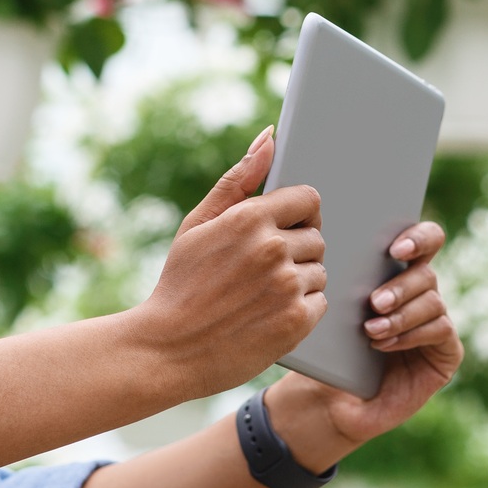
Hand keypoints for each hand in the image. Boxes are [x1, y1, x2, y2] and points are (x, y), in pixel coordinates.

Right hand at [132, 127, 326, 397]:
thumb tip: (270, 137)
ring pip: (319, 271)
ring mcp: (288, 286)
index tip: (282, 228)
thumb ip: (238, 180)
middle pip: (316, 237)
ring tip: (260, 295)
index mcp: (251, 218)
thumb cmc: (180, 284)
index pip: (308, 199)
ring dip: (299, 281)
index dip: (297, 214)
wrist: (167, 350)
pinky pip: (319, 303)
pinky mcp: (297, 321)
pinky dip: (300, 310)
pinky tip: (268, 315)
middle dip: (295, 250)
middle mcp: (274, 249)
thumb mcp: (198, 224)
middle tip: (259, 271)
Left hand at [264, 220, 459, 470]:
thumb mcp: (328, 311)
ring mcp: (436, 322)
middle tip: (374, 301)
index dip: (417, 237)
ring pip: (432, 300)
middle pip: (426, 271)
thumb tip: (338, 249)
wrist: (328, 400)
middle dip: (400, 284)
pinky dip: (411, 334)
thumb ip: (342, 279)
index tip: (394, 248)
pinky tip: (384, 343)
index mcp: (396, 272)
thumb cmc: (326, 349)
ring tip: (371, 329)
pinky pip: (439, 330)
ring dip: (400, 313)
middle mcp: (421, 294)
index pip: (423, 240)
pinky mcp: (446, 352)